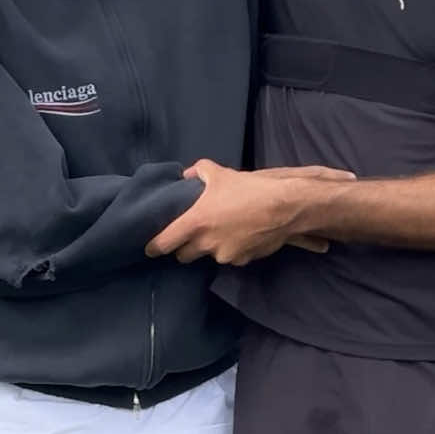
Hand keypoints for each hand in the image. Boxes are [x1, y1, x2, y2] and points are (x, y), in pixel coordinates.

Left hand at [146, 160, 355, 265]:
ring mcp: (225, 255)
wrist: (284, 206)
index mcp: (195, 222)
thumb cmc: (248, 188)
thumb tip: (187, 175)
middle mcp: (206, 243)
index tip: (150, 249)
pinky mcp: (242, 260)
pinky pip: (230, 257)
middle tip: (191, 236)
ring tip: (224, 230)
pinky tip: (242, 235)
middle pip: (184, 255)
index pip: (165, 243)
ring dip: (211, 247)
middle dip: (184, 248)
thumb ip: (198, 173)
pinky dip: (232, 249)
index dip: (154, 247)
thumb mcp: (219, 173)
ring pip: (209, 256)